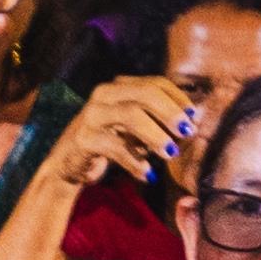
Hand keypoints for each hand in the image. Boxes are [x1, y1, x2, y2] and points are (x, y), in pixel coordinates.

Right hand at [42, 75, 192, 192]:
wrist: (67, 163)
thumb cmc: (109, 142)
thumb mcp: (134, 126)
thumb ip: (157, 120)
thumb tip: (191, 122)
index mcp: (119, 87)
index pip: (155, 84)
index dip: (177, 98)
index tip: (193, 117)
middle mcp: (103, 95)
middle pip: (145, 94)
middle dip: (170, 112)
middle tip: (187, 132)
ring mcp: (91, 116)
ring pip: (131, 115)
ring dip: (155, 135)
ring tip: (170, 154)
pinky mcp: (83, 139)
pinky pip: (116, 148)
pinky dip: (135, 163)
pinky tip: (148, 175)